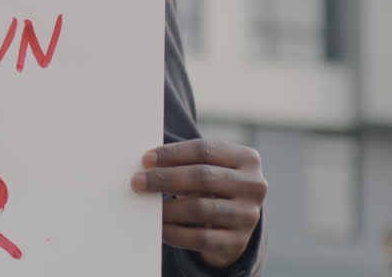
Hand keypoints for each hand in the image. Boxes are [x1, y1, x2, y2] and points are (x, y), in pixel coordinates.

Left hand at [131, 139, 265, 268]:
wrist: (236, 224)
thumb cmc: (213, 186)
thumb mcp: (210, 168)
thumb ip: (187, 161)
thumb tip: (146, 163)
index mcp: (248, 159)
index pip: (204, 150)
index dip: (172, 153)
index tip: (145, 159)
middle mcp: (254, 186)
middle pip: (202, 177)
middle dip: (164, 178)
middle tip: (137, 181)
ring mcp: (248, 215)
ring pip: (200, 208)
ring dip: (167, 207)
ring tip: (146, 205)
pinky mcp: (237, 241)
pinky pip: (199, 237)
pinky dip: (174, 232)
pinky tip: (159, 226)